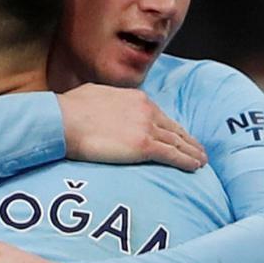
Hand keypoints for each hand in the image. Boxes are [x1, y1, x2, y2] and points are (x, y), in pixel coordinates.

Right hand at [59, 84, 206, 170]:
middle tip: (199, 150)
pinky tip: (195, 167)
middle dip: (188, 140)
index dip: (172, 128)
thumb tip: (102, 105)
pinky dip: (186, 161)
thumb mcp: (93, 95)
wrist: (63, 120)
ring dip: (192, 152)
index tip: (179, 136)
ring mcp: (146, 128)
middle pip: (174, 129)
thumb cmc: (69, 110)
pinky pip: (172, 155)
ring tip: (201, 161)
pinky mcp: (143, 146)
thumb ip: (107, 101)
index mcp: (136, 99)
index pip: (160, 116)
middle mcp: (146, 111)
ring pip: (178, 142)